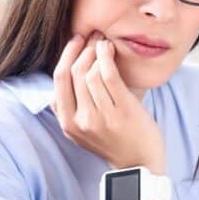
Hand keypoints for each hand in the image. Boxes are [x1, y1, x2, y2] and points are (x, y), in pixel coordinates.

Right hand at [51, 30, 166, 172]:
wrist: (139, 164)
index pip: (59, 80)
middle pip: (74, 73)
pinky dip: (107, 57)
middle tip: (93, 35)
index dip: (66, 56)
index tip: (76, 42)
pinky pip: (109, 75)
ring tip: (104, 41)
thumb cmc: (114, 142)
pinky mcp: (122, 111)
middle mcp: (81, 121)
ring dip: (96, 50)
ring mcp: (101, 117)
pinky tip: (110, 50)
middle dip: (82, 48)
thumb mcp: (82, 130)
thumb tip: (64, 73)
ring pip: (90, 72)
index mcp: (68, 123)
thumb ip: (70, 107)